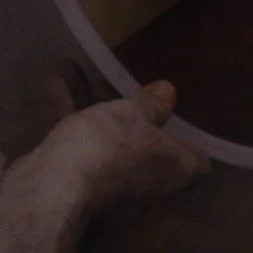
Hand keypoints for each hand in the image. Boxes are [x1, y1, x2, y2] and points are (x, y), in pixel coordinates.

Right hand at [27, 79, 209, 212]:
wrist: (53, 187)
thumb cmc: (111, 148)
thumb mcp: (134, 115)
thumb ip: (151, 104)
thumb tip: (169, 92)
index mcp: (177, 169)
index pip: (199, 158)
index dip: (194, 137)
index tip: (187, 111)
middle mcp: (150, 178)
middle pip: (147, 138)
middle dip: (132, 106)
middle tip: (125, 75)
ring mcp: (112, 178)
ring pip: (107, 132)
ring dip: (92, 99)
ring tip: (78, 65)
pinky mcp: (78, 173)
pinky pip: (80, 136)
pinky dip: (69, 108)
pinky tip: (54, 77)